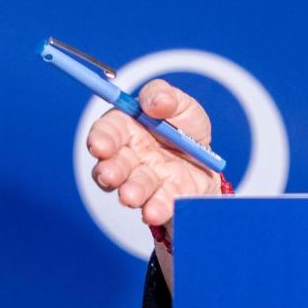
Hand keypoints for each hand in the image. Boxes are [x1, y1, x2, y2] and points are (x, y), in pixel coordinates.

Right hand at [86, 79, 219, 226]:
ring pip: (134, 187)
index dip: (101, 138)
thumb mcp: (181, 104)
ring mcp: (146, 180)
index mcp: (127, 127)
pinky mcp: (164, 199)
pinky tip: (155, 212)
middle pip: (114, 164)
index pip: (108, 131)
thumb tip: (156, 102)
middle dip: (111, 170)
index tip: (99, 146)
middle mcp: (130, 157)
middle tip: (110, 176)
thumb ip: (164, 96)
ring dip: (132, 191)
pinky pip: (159, 204)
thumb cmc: (185, 127)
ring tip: (131, 197)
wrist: (208, 160)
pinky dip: (156, 208)